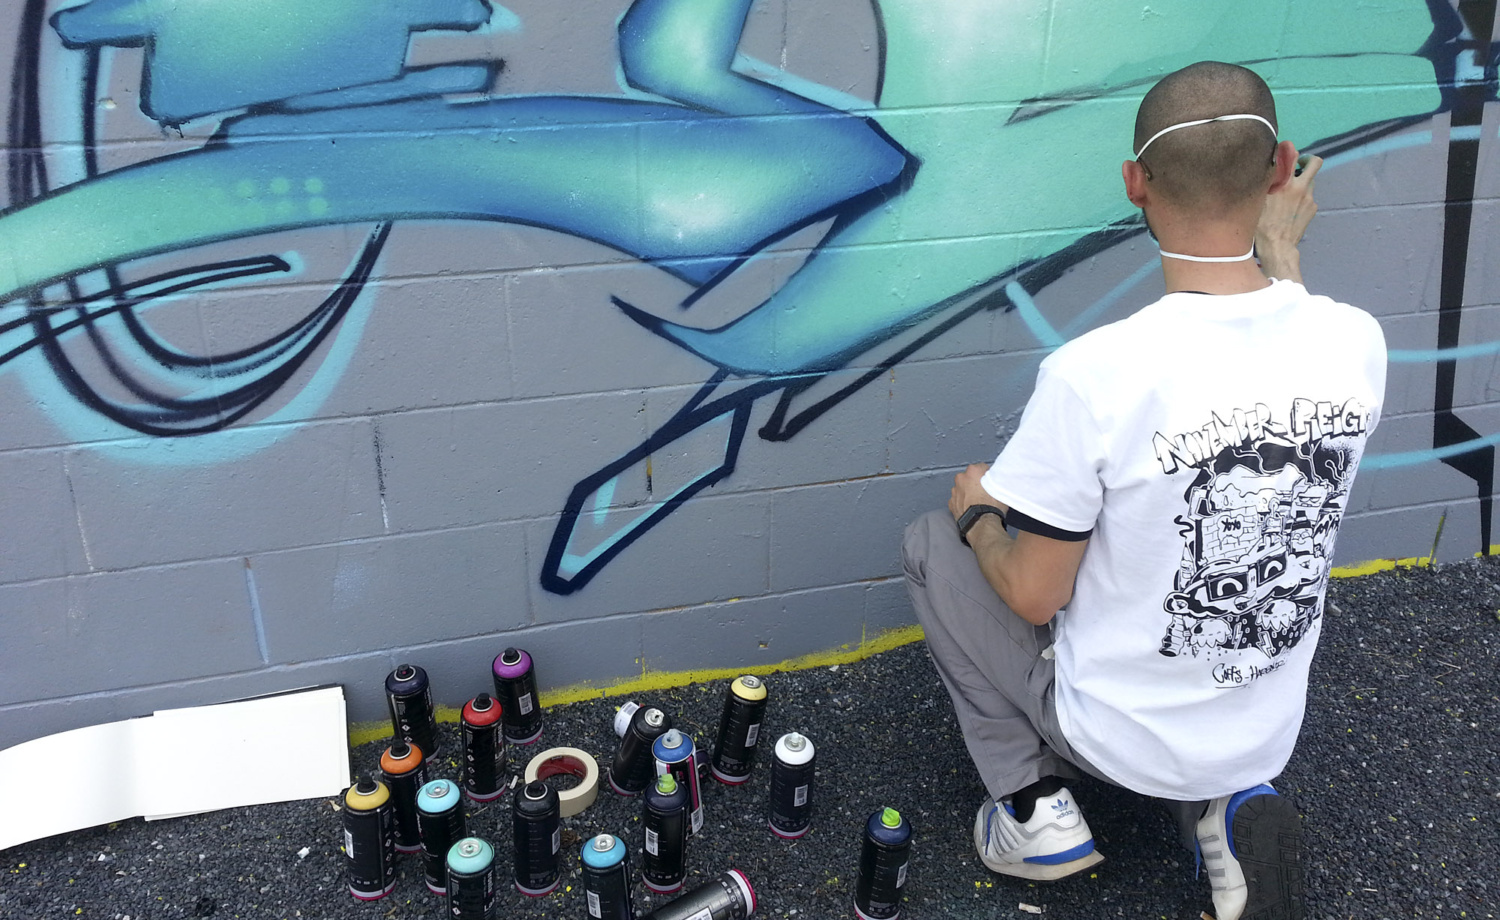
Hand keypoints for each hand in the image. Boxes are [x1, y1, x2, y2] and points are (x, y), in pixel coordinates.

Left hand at [948, 463, 1003, 520]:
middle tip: (984, 492)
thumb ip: (997, 480)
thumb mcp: (1001, 489)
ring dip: (968, 492)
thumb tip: (999, 480)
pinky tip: (971, 508)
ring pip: (962, 488)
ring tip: (978, 502)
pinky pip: (958, 499)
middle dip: (976, 482)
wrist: (981, 524)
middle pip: (970, 477)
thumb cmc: (991, 507)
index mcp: (973, 471)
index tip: (991, 482)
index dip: (988, 475)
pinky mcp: (951, 503)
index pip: (982, 467)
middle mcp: (961, 478)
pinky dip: (962, 502)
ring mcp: (954, 491)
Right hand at [1257, 143, 1320, 282]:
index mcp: (1285, 183)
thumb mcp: (1257, 201)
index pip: (1293, 154)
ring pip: (1310, 181)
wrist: (1278, 246)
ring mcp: (1310, 198)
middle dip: (1307, 161)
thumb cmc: (1261, 225)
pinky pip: (1309, 196)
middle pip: (1315, 163)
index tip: (1284, 152)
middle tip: (1298, 166)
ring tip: (1289, 192)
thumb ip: (1266, 182)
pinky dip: (1302, 197)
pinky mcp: (1312, 208)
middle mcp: (1301, 187)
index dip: (1289, 149)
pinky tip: (1290, 208)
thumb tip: (1268, 167)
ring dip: (1302, 181)